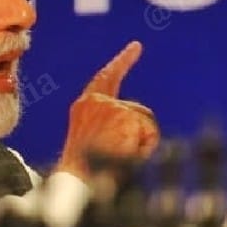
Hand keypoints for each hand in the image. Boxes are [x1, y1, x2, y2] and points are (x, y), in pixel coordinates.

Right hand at [57, 41, 159, 179]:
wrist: (77, 180)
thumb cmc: (86, 168)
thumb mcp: (94, 140)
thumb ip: (112, 123)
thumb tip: (140, 119)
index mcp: (84, 106)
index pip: (107, 77)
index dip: (123, 62)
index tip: (137, 46)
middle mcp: (95, 101)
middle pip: (137, 110)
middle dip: (141, 132)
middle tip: (124, 152)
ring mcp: (109, 106)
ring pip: (144, 122)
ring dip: (140, 143)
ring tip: (121, 158)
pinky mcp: (122, 114)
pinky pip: (149, 131)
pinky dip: (145, 147)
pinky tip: (128, 155)